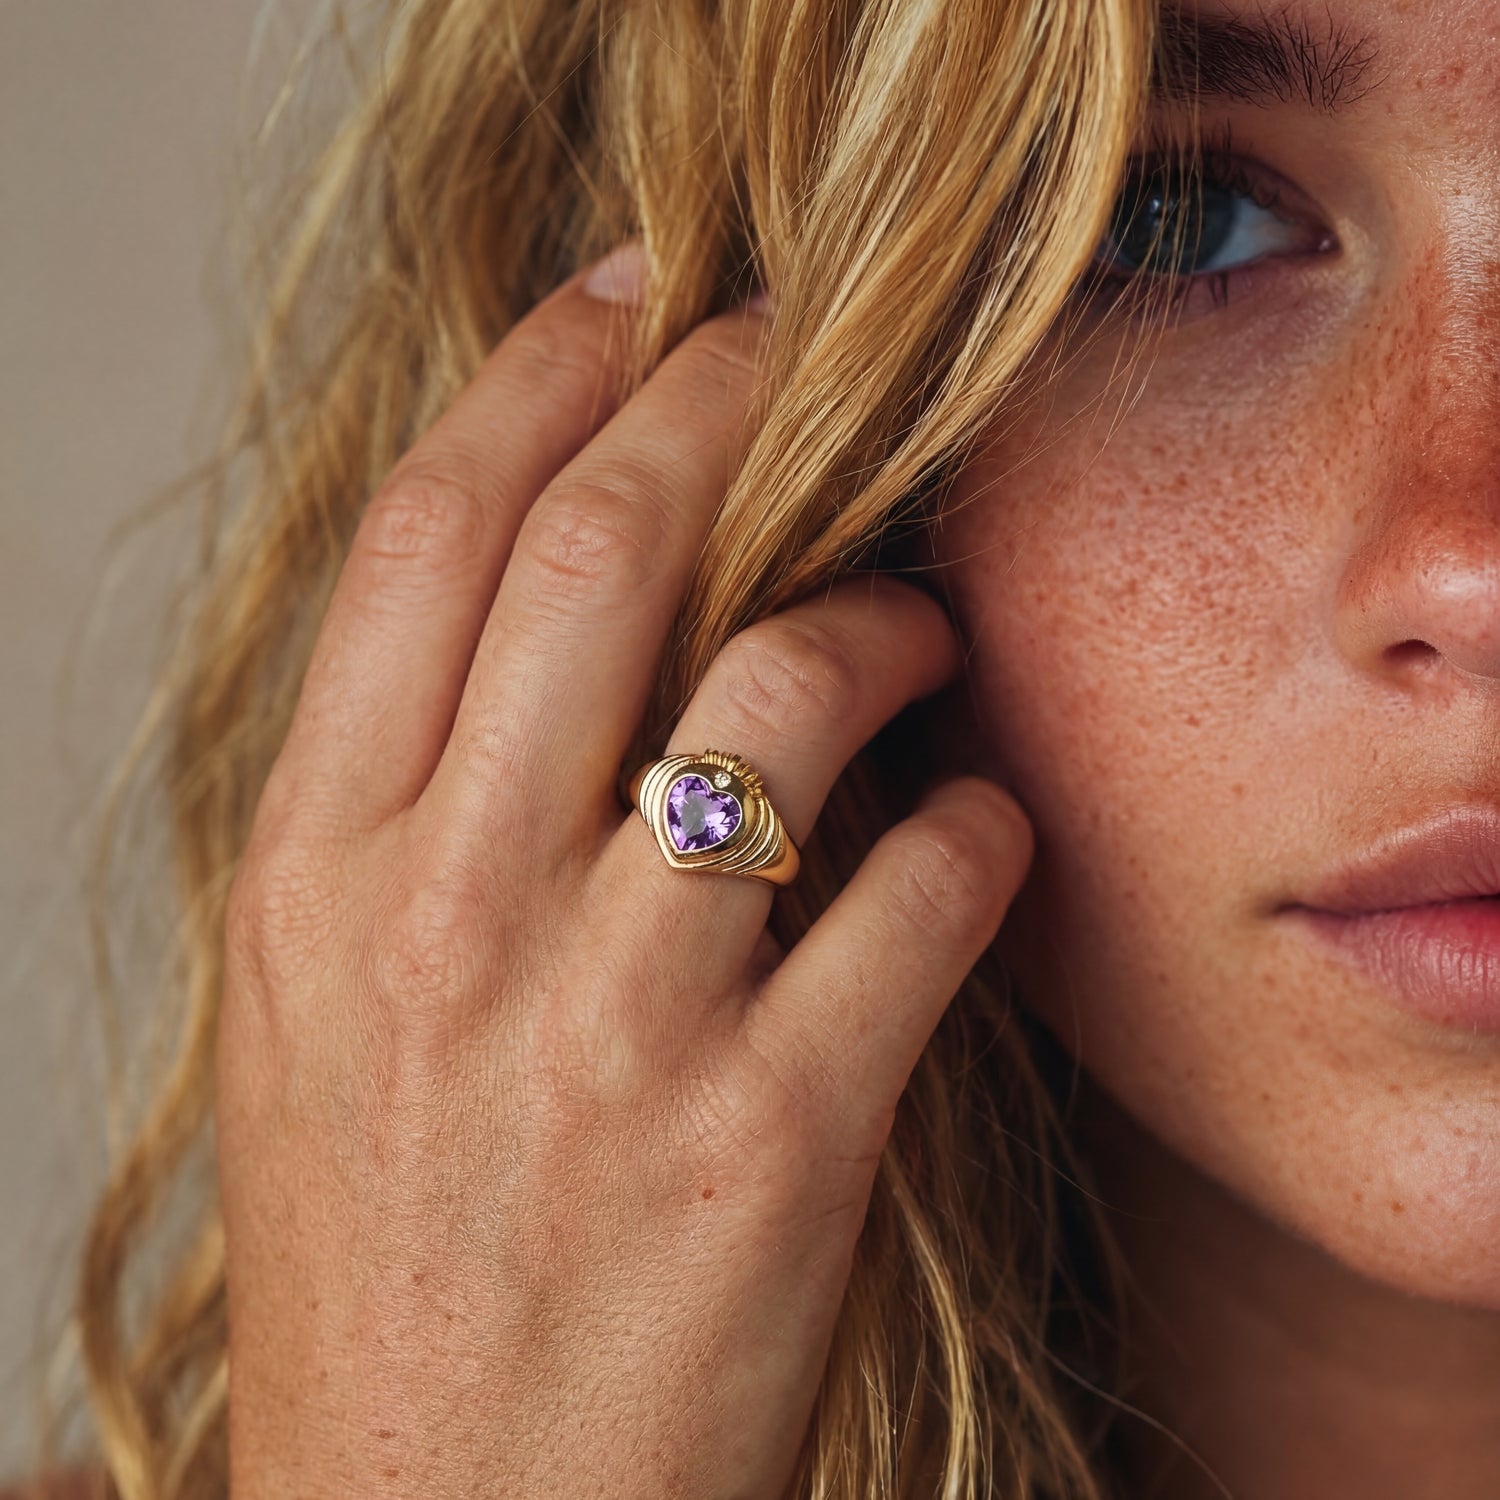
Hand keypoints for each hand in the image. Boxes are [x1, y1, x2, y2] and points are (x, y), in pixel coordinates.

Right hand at [217, 245, 1033, 1499]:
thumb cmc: (392, 1261)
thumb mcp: (325, 1009)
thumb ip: (417, 805)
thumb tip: (559, 616)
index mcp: (312, 873)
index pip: (424, 538)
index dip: (539, 373)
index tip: (630, 292)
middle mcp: (444, 920)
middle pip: (601, 552)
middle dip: (722, 402)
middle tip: (799, 343)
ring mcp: (609, 1030)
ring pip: (779, 691)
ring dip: (880, 609)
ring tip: (914, 605)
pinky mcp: (771, 1141)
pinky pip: (918, 891)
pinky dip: (976, 822)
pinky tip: (974, 825)